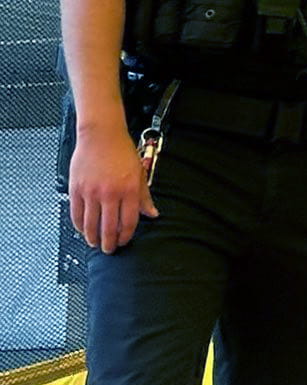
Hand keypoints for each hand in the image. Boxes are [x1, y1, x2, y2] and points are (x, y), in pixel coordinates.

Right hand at [69, 125, 156, 252]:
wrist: (101, 135)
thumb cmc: (121, 152)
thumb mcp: (139, 174)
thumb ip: (144, 197)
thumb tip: (152, 214)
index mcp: (129, 191)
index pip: (129, 222)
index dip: (126, 236)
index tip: (123, 242)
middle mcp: (110, 193)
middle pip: (109, 227)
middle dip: (109, 243)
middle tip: (108, 250)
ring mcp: (91, 191)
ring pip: (91, 223)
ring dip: (92, 237)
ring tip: (94, 243)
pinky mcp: (76, 188)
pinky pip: (76, 213)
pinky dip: (79, 225)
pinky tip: (83, 230)